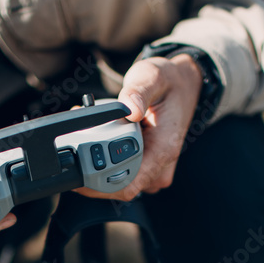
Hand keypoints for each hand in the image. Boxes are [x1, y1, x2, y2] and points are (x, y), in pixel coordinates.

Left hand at [76, 54, 202, 201]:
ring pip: (118, 180)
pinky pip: (123, 172)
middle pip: (117, 186)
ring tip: (93, 135)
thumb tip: (130, 109)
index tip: (79, 170)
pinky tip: (102, 139)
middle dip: (94, 168)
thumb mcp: (153, 76)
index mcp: (164, 150)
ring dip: (99, 163)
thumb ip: (138, 92)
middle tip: (82, 140)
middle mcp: (160, 166)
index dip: (98, 186)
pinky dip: (108, 159)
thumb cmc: (169, 82)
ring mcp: (154, 169)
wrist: (184, 86)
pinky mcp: (147, 166)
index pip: (128, 186)